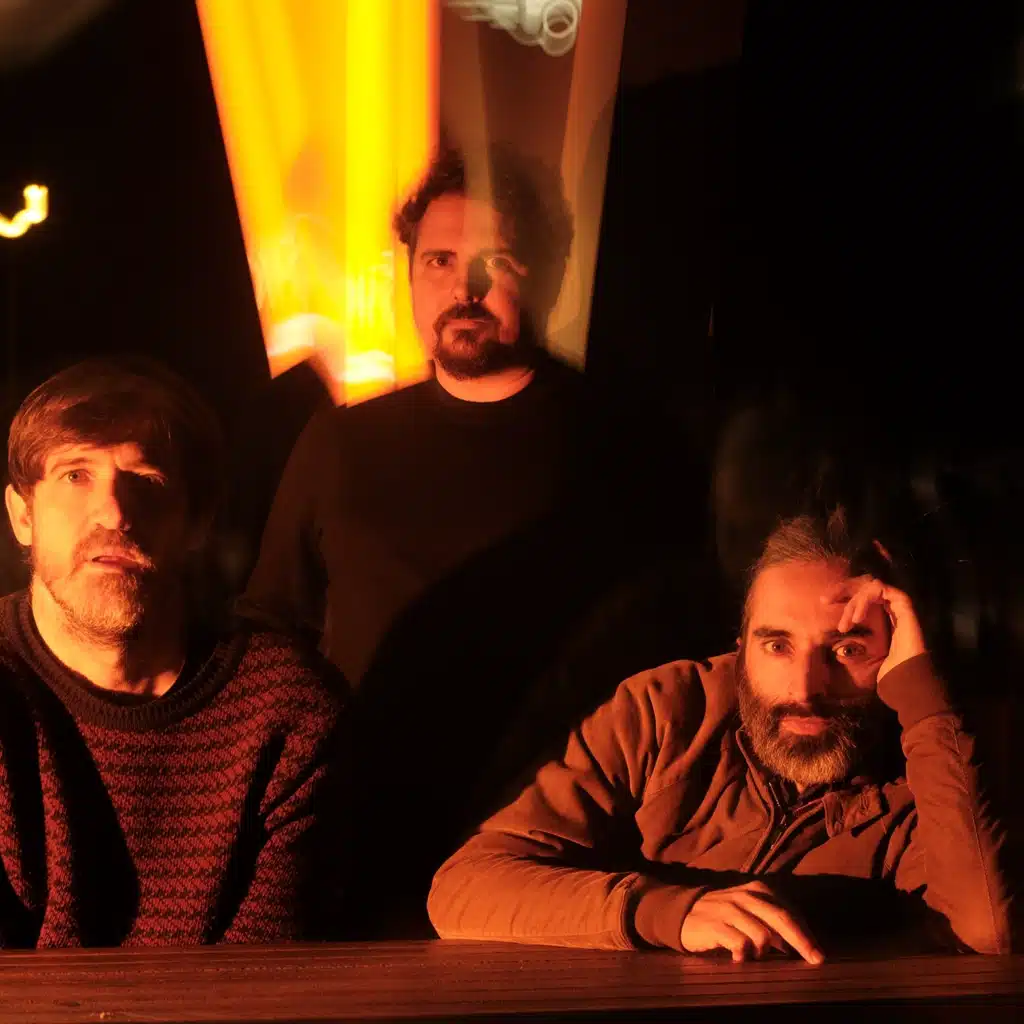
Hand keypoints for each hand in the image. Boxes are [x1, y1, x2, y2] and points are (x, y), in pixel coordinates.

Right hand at [680, 881, 823, 963]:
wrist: (684, 912)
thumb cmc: (725, 915)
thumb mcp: (750, 910)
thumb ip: (774, 922)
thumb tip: (804, 945)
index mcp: (758, 890)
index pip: (789, 911)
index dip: (806, 934)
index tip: (818, 955)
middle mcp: (746, 896)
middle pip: (781, 918)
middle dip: (802, 941)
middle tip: (815, 960)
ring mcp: (729, 909)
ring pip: (762, 934)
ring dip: (764, 951)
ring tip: (756, 956)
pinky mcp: (714, 925)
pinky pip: (739, 944)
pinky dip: (744, 954)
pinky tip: (738, 957)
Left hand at [835, 576, 926, 680]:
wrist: (907, 676)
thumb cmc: (887, 668)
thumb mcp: (863, 652)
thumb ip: (853, 640)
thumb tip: (834, 641)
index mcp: (883, 613)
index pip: (861, 593)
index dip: (842, 593)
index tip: (824, 602)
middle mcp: (891, 605)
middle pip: (864, 584)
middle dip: (842, 589)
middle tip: (825, 600)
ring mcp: (899, 603)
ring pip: (870, 586)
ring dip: (853, 602)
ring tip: (845, 625)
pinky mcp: (904, 603)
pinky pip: (880, 589)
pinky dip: (865, 600)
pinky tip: (857, 619)